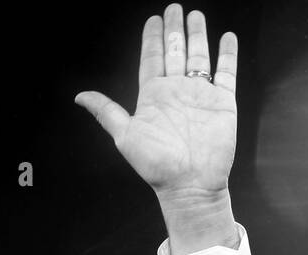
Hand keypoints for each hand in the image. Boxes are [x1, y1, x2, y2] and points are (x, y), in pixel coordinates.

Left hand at [75, 6, 239, 252]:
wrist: (189, 185)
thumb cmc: (157, 166)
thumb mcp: (125, 135)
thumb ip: (106, 111)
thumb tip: (80, 96)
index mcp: (154, 96)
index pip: (151, 59)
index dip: (152, 39)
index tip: (153, 20)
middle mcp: (177, 92)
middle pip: (175, 52)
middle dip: (174, 29)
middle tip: (174, 8)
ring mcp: (200, 95)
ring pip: (199, 57)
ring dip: (197, 36)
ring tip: (195, 16)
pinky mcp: (222, 102)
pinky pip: (226, 72)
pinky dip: (227, 54)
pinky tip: (226, 38)